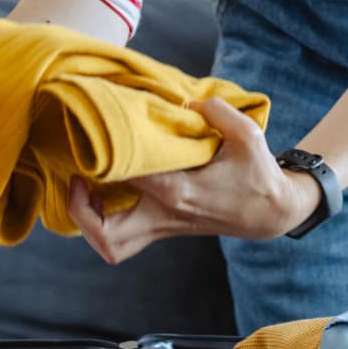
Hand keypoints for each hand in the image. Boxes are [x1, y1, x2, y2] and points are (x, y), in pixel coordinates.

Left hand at [64, 96, 318, 259]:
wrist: (270, 213)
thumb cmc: (258, 174)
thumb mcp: (249, 135)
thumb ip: (219, 111)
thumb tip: (187, 101)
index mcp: (180, 192)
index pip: (128, 177)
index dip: (105, 156)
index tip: (97, 133)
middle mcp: (164, 215)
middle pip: (106, 236)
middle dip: (80, 212)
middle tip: (77, 177)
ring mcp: (161, 228)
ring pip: (110, 247)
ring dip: (87, 223)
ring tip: (83, 187)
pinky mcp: (161, 229)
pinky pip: (119, 239)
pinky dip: (101, 222)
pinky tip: (100, 191)